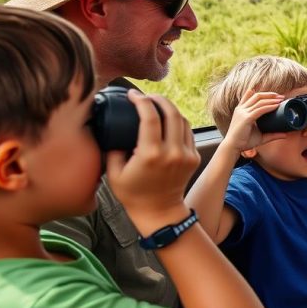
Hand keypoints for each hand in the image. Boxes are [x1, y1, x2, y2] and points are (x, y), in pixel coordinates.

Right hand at [106, 90, 199, 223]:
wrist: (160, 212)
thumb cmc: (133, 194)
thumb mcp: (114, 172)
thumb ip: (112, 148)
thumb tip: (112, 126)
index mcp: (151, 155)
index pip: (150, 117)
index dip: (141, 101)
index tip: (132, 95)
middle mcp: (172, 153)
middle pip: (171, 113)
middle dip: (159, 99)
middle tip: (147, 96)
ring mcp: (186, 155)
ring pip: (183, 120)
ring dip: (170, 109)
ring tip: (157, 105)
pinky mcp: (193, 157)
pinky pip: (188, 132)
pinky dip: (178, 122)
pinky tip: (168, 119)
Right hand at [223, 89, 287, 152]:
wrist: (232, 147)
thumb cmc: (244, 142)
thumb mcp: (259, 135)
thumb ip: (271, 134)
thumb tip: (285, 135)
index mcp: (241, 110)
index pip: (251, 96)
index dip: (264, 94)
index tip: (275, 95)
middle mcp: (241, 109)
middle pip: (257, 96)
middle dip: (270, 95)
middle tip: (281, 97)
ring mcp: (243, 113)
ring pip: (260, 101)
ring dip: (272, 99)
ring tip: (281, 100)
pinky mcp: (246, 118)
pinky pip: (260, 109)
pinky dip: (269, 106)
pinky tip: (277, 106)